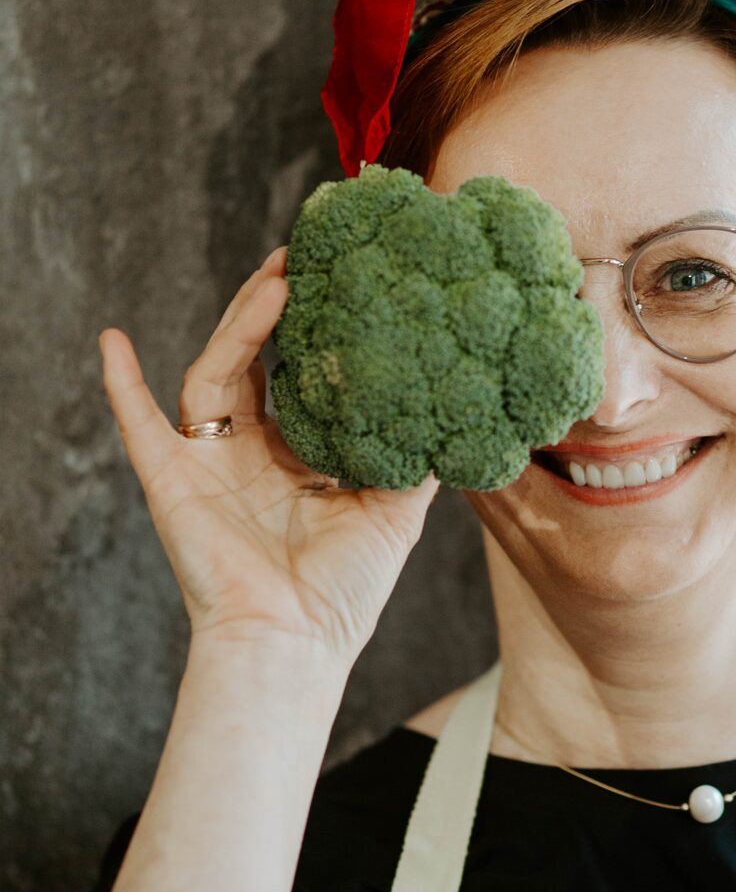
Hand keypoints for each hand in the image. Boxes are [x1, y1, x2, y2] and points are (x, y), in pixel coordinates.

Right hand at [98, 246, 439, 667]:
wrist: (297, 645)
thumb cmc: (344, 588)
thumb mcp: (397, 509)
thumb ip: (417, 455)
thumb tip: (457, 406)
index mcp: (296, 455)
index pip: (298, 373)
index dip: (313, 327)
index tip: (337, 276)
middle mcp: (249, 452)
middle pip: (252, 359)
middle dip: (271, 306)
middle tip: (299, 258)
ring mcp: (208, 464)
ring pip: (215, 373)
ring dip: (238, 325)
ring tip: (273, 282)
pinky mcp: (171, 483)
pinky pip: (138, 425)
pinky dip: (119, 384)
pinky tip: (112, 339)